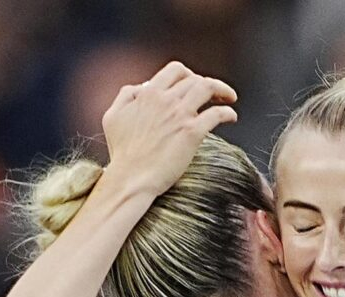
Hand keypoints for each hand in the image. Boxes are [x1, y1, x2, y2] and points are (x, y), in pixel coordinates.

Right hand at [101, 61, 237, 198]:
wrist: (131, 178)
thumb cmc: (121, 153)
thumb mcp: (113, 117)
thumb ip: (126, 96)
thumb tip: (141, 87)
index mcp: (148, 94)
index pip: (175, 70)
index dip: (188, 74)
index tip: (193, 83)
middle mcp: (166, 100)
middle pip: (195, 80)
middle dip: (207, 83)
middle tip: (215, 94)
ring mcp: (180, 115)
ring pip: (209, 88)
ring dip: (223, 90)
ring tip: (229, 98)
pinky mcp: (192, 133)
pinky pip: (217, 114)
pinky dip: (228, 112)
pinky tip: (231, 117)